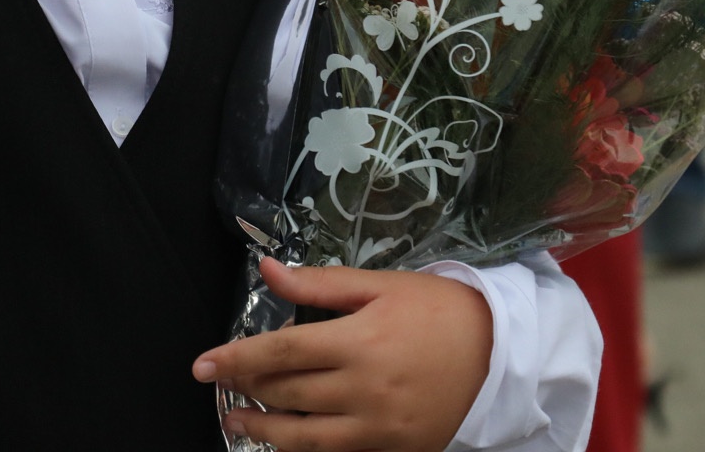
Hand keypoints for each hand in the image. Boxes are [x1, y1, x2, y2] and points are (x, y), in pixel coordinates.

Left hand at [194, 257, 493, 451]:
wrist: (501, 352)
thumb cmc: (438, 310)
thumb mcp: (379, 285)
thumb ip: (319, 284)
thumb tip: (267, 271)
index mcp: (358, 342)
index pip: (279, 353)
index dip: (235, 359)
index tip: (203, 365)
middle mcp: (365, 390)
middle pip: (287, 394)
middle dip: (246, 389)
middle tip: (221, 383)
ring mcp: (380, 428)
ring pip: (305, 437)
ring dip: (263, 430)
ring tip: (237, 421)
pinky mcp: (395, 450)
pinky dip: (305, 449)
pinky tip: (286, 439)